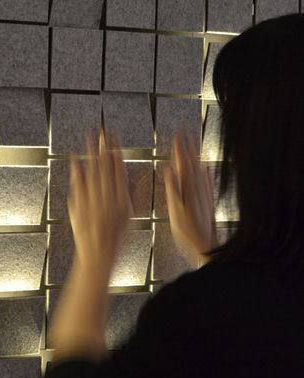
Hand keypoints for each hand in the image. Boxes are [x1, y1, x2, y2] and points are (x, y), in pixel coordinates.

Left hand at [68, 128, 133, 284]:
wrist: (99, 255)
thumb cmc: (117, 236)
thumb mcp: (131, 214)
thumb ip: (135, 192)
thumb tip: (142, 173)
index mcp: (122, 199)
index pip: (119, 170)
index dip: (116, 152)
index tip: (114, 138)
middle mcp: (107, 199)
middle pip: (105, 168)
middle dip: (103, 147)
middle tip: (101, 130)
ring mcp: (92, 203)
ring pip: (92, 174)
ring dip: (90, 155)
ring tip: (90, 138)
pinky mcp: (79, 208)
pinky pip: (78, 187)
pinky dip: (77, 173)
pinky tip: (76, 160)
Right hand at [163, 131, 216, 267]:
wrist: (207, 245)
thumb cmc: (188, 232)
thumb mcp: (175, 212)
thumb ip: (172, 190)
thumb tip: (169, 170)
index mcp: (188, 189)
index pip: (183, 163)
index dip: (180, 149)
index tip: (177, 136)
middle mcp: (198, 189)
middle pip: (193, 163)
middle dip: (189, 147)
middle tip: (186, 132)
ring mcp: (204, 194)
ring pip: (200, 170)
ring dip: (197, 156)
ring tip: (194, 143)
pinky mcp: (208, 200)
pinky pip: (207, 181)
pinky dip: (205, 172)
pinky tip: (206, 167)